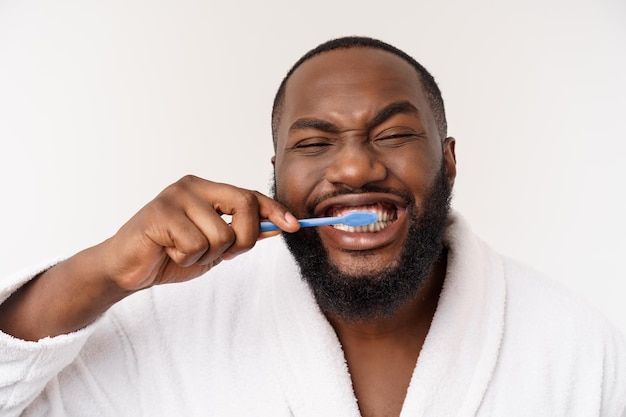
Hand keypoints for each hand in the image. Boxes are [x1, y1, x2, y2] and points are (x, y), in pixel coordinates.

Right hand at [98, 175, 299, 290]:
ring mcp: (175, 197)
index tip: (293, 225)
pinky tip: (168, 252)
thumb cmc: (170, 253)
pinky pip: (195, 245)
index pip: (250, 194)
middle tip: (222, 253)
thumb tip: (278, 227)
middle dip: (243, 239)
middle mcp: (193, 186)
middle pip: (244, 205)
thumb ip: (242, 234)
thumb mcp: (215, 246)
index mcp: (208, 190)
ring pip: (220, 233)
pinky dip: (186, 259)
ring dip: (207, 255)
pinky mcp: (159, 214)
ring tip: (184, 252)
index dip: (274, 210)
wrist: (128, 268)